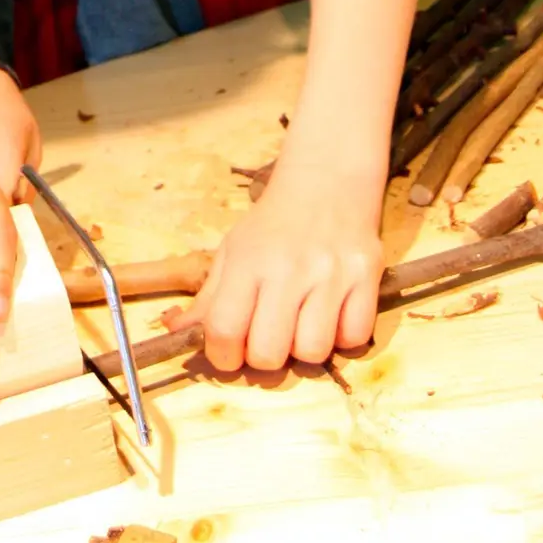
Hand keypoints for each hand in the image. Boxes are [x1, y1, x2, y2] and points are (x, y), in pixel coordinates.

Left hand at [166, 163, 382, 371]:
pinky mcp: (368, 276)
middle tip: (265, 340)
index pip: (224, 331)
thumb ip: (206, 300)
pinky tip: (331, 318)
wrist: (326, 183)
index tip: (229, 351)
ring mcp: (332, 274)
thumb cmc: (271, 226)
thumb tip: (174, 332)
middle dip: (262, 359)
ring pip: (314, 352)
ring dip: (303, 351)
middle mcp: (289, 269)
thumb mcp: (230, 254)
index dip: (222, 356)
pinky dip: (342, 338)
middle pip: (269, 353)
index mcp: (247, 263)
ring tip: (300, 328)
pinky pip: (355, 337)